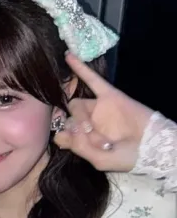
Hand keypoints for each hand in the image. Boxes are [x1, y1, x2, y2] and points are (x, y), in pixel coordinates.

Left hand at [53, 52, 153, 171]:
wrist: (154, 146)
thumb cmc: (128, 157)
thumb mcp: (100, 160)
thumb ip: (79, 148)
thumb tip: (64, 133)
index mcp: (84, 139)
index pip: (62, 133)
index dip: (64, 136)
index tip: (70, 140)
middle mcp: (88, 122)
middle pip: (68, 118)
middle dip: (74, 127)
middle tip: (87, 135)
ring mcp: (98, 108)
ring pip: (76, 104)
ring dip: (79, 115)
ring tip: (91, 128)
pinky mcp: (110, 96)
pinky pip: (92, 80)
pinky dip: (80, 69)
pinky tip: (68, 57)